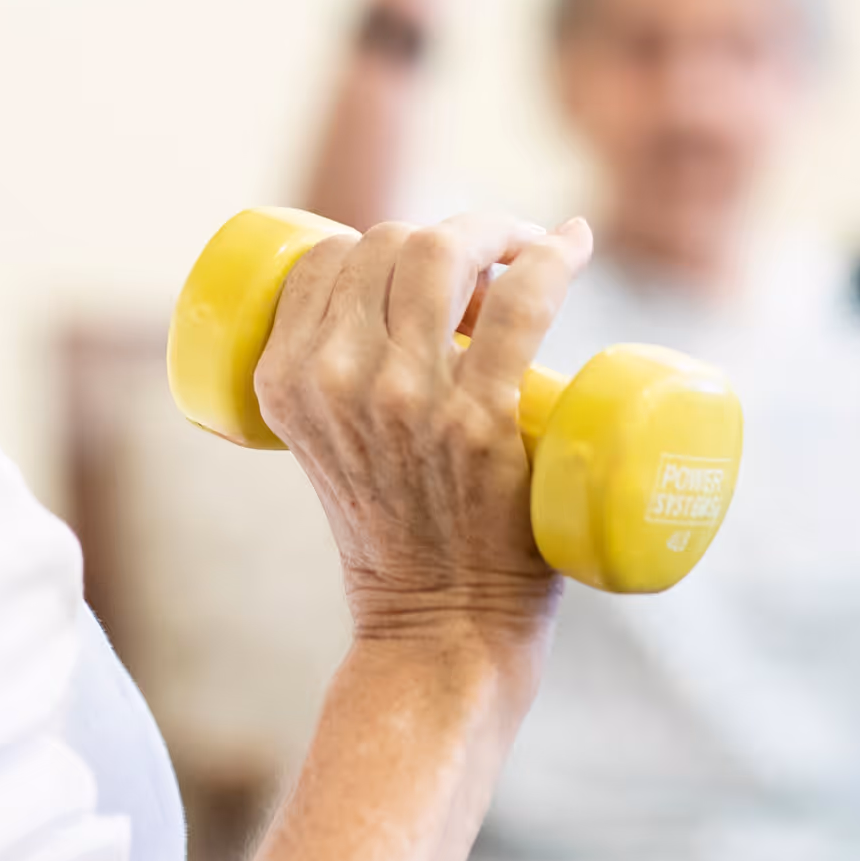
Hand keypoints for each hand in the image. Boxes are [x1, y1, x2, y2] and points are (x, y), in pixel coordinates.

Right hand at [253, 213, 594, 689]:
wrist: (439, 630)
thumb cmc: (398, 536)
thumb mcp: (327, 447)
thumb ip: (337, 382)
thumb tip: (402, 303)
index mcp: (287, 382)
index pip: (329, 258)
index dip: (384, 243)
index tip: (433, 270)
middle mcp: (337, 381)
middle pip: (390, 243)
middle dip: (445, 234)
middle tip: (491, 267)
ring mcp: (409, 399)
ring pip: (444, 252)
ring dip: (493, 230)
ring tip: (525, 257)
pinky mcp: (480, 421)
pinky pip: (521, 302)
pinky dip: (552, 258)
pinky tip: (572, 243)